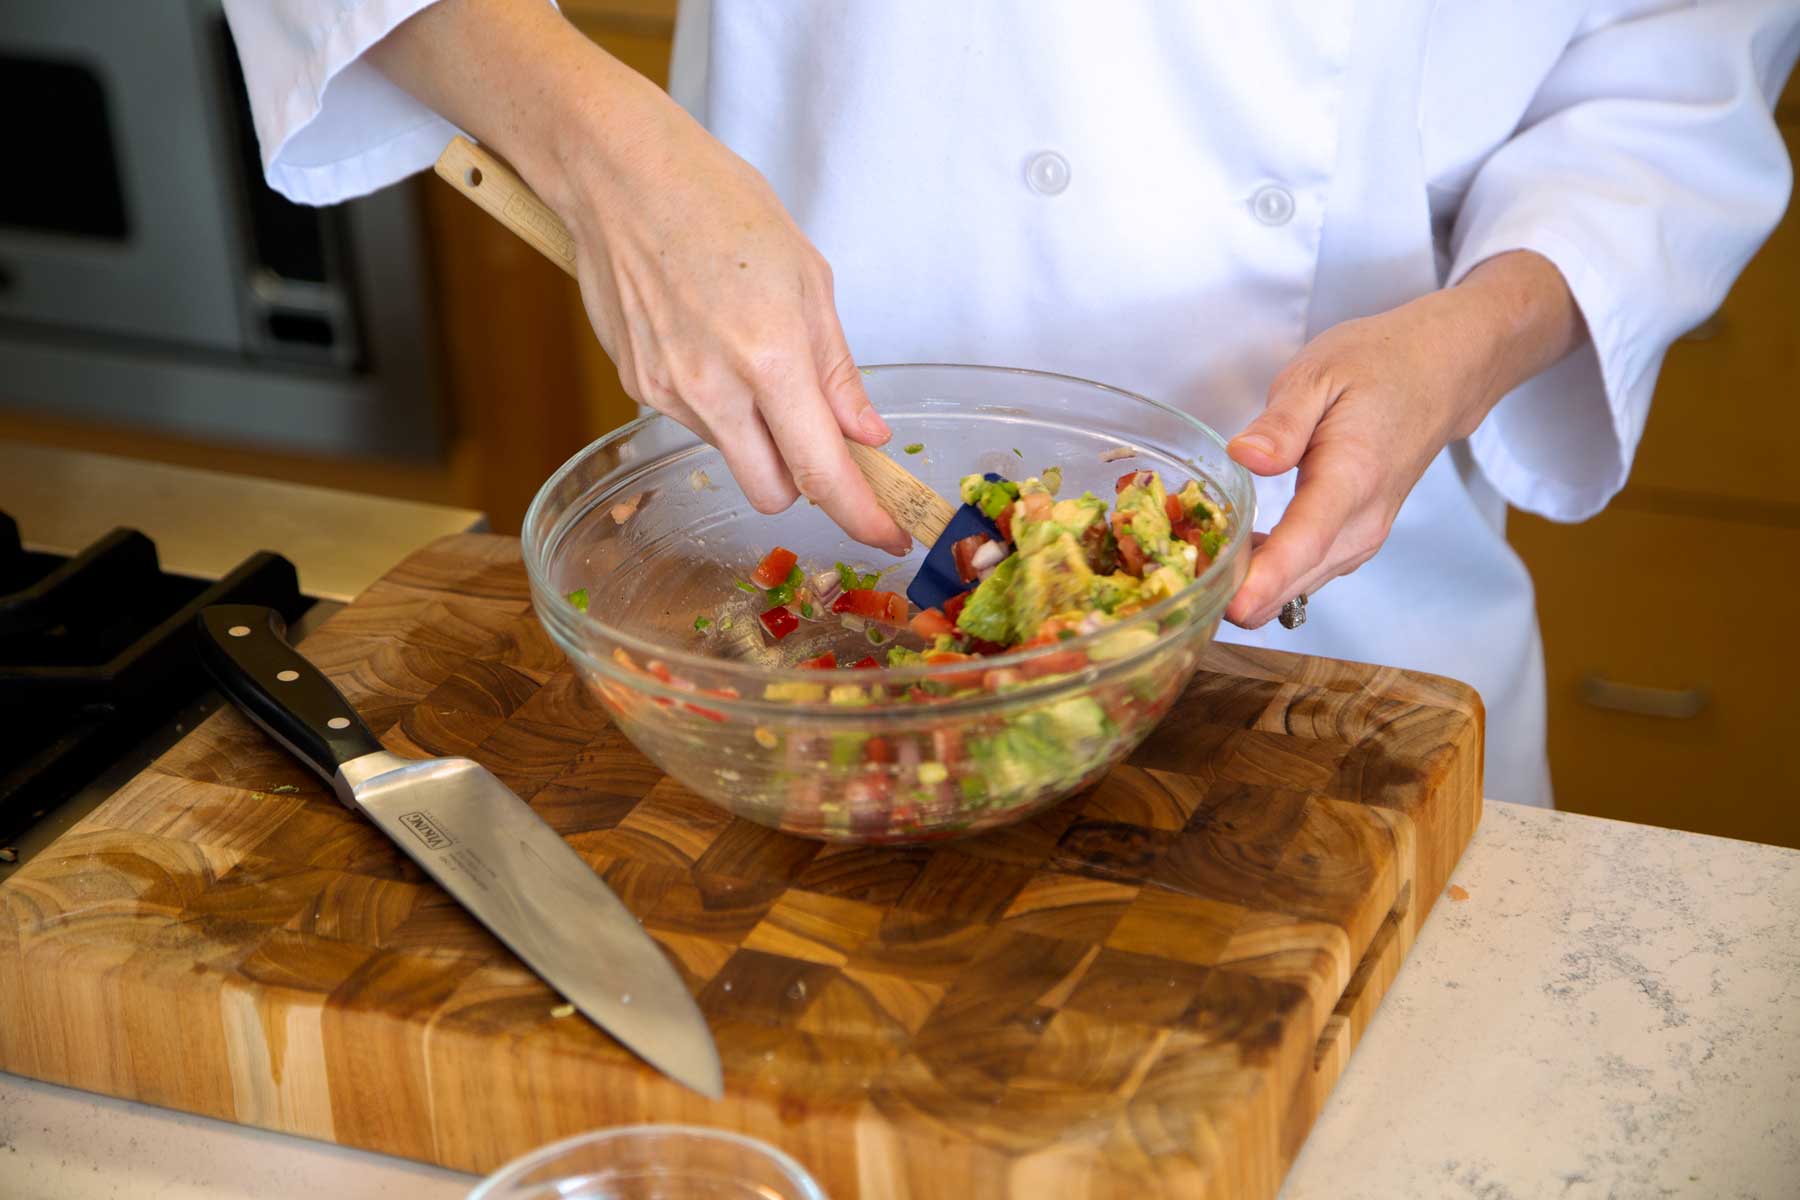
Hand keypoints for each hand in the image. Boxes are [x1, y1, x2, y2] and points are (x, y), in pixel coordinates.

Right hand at [371, 0, 909, 553]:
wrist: (618, 176)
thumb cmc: (717, 205)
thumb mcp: (807, 277)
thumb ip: (837, 370)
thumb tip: (865, 434)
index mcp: (771, 358)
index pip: (822, 472)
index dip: (861, 516)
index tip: (888, 536)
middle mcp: (715, 390)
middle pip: (772, 492)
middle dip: (802, 481)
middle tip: (819, 435)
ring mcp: (668, 394)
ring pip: (732, 455)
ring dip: (756, 432)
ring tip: (749, 353)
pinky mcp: (636, 387)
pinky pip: (694, 422)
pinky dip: (717, 403)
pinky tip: (708, 342)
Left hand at [1223, 251, 1580, 627]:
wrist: (1439, 373)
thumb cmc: (1379, 366)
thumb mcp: (1320, 374)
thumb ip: (1282, 423)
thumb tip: (1245, 456)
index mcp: (1352, 477)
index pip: (1306, 542)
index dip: (1265, 579)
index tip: (1229, 606)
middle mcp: (1362, 523)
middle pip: (1295, 581)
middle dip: (1236, 593)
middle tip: (1176, 584)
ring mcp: (1362, 540)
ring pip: (1297, 588)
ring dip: (1247, 589)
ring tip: (1193, 571)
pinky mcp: (1354, 544)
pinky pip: (1304, 575)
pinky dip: (1267, 577)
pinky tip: (1231, 557)